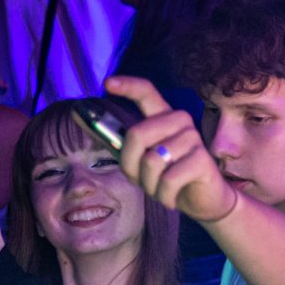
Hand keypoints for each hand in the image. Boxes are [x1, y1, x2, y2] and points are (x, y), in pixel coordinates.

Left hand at [104, 75, 236, 222]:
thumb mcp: (141, 159)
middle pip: (138, 134)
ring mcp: (194, 139)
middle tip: (138, 181)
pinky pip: (168, 179)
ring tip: (158, 191)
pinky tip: (170, 199)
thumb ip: (116, 140)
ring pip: (152, 161)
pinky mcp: (203, 161)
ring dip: (149, 185)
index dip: (127, 86)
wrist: (205, 201)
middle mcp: (180, 122)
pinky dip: (164, 196)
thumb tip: (78, 116)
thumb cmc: (170, 177)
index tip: (107, 84)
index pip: (146, 92)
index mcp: (164, 117)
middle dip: (129, 165)